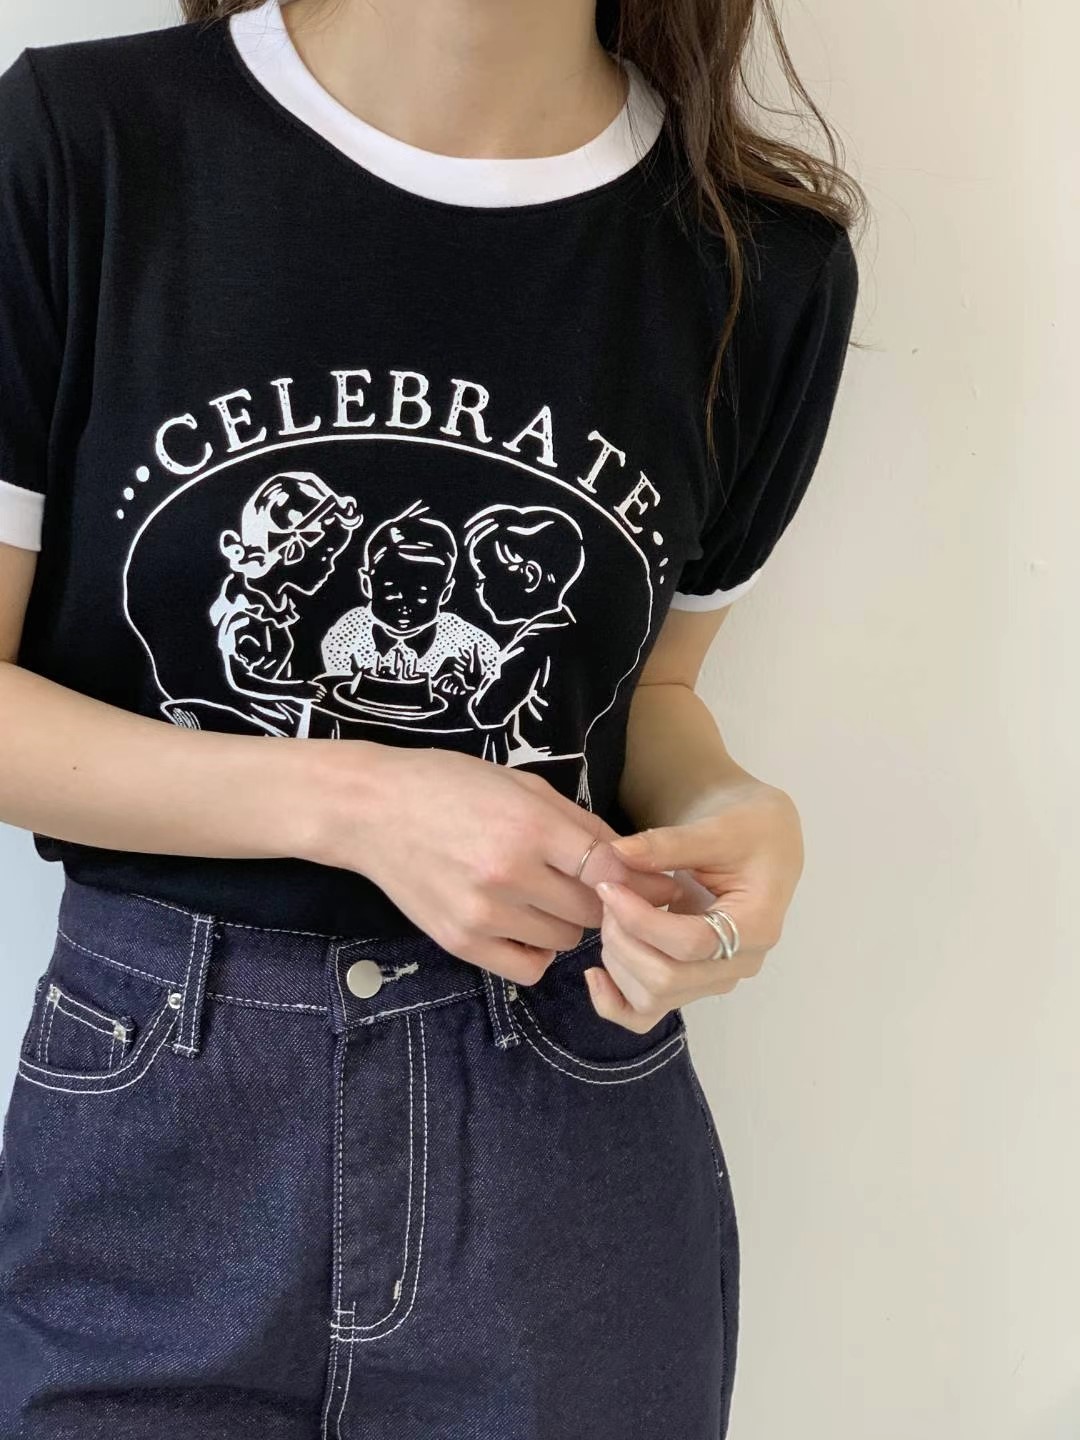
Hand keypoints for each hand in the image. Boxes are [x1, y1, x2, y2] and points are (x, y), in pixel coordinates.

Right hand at [306, 745, 676, 983]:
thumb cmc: (449, 786)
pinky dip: (538, 950)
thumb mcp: (522, 786)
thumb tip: (634, 859)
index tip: (660, 885)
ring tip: (544, 894)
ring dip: (568, 922)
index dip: (643, 881)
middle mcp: (510, 874)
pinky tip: (525, 924)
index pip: (609, 869)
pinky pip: (529, 967)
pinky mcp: (461, 942)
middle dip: (602, 898)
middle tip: (588, 884)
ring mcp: (483, 913)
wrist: (371, 810)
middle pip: (593, 910)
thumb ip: (579, 823)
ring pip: (566, 940)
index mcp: (530, 826)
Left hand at [583, 783, 803, 1030]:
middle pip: (667, 979)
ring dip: (616, 960)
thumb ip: (668, 843)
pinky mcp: (691, 984)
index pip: (689, 944)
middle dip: (622, 938)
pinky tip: (594, 973)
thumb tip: (618, 854)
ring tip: (610, 914)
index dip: (639, 920)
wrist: (761, 844)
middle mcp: (739, 964)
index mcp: (756, 927)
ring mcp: (714, 980)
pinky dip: (614, 1002)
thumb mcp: (717, 827)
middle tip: (608, 894)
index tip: (608, 886)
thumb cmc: (749, 831)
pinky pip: (647, 1014)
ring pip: (652, 1000)